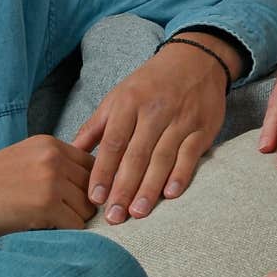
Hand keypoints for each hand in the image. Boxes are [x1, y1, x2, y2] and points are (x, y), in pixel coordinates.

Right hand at [0, 135, 95, 237]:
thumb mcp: (22, 161)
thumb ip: (52, 168)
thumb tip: (85, 191)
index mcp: (49, 145)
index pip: (92, 166)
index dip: (86, 188)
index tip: (72, 203)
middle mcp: (54, 157)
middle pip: (94, 188)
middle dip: (81, 206)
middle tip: (59, 220)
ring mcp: (51, 181)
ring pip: (87, 209)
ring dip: (72, 222)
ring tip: (47, 225)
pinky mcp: (47, 206)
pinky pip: (76, 226)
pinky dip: (64, 235)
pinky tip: (41, 232)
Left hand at [71, 35, 231, 224]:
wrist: (196, 60)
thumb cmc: (151, 83)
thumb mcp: (119, 96)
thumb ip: (97, 126)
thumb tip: (73, 153)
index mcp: (129, 103)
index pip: (113, 143)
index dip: (103, 172)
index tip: (94, 197)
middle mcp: (154, 111)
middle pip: (136, 155)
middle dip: (123, 188)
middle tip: (114, 216)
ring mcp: (180, 120)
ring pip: (162, 159)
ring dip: (149, 188)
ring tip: (137, 213)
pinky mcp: (203, 128)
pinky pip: (189, 155)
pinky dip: (180, 175)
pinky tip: (170, 195)